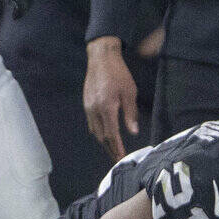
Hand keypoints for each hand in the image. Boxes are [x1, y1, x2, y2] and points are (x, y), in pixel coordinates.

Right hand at [84, 37, 137, 161]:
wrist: (101, 58)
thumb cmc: (118, 73)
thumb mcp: (130, 92)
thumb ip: (130, 114)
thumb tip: (133, 132)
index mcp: (107, 108)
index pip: (111, 134)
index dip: (116, 148)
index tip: (122, 158)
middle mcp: (94, 111)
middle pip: (101, 137)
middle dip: (110, 149)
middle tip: (118, 159)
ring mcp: (88, 108)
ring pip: (95, 132)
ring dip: (103, 143)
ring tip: (112, 150)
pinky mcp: (86, 104)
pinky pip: (91, 124)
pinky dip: (98, 133)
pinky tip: (104, 135)